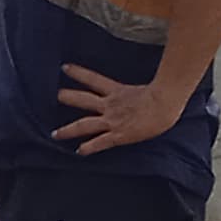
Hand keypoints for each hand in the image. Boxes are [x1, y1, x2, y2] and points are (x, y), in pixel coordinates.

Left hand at [55, 62, 187, 154]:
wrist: (165, 103)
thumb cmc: (165, 95)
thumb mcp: (150, 87)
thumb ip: (142, 86)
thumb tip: (155, 79)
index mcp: (118, 92)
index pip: (94, 79)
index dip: (79, 73)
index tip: (64, 67)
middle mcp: (111, 106)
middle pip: (84, 100)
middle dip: (69, 97)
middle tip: (56, 95)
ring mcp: (113, 121)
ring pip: (85, 124)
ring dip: (69, 130)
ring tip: (55, 134)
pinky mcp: (118, 135)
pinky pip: (100, 143)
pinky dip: (88, 148)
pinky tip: (79, 152)